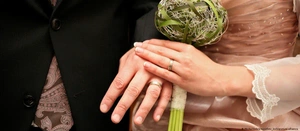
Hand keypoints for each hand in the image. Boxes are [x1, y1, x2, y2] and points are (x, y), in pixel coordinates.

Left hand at [100, 48, 172, 124]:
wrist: (161, 43)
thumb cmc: (141, 51)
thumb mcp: (128, 57)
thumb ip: (122, 73)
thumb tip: (117, 92)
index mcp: (133, 62)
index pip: (119, 82)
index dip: (110, 96)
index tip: (104, 108)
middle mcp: (146, 68)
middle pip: (133, 89)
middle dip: (123, 105)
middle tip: (115, 118)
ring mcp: (159, 74)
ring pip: (151, 93)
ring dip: (144, 108)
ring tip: (137, 120)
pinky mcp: (169, 79)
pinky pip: (166, 95)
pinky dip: (161, 107)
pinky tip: (155, 117)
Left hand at [133, 39, 252, 96]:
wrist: (218, 79)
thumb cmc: (207, 68)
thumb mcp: (195, 54)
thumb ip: (182, 52)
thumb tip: (166, 49)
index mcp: (187, 49)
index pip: (166, 43)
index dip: (153, 42)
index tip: (144, 41)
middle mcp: (184, 57)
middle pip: (162, 50)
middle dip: (147, 47)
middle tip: (136, 45)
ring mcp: (182, 69)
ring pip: (161, 60)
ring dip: (148, 55)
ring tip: (137, 53)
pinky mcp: (181, 80)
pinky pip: (165, 73)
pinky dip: (154, 69)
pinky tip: (145, 65)